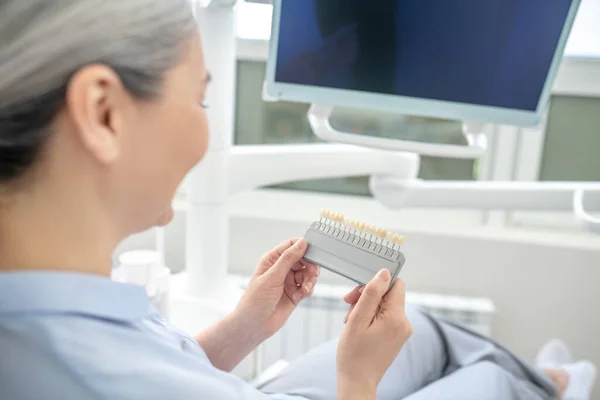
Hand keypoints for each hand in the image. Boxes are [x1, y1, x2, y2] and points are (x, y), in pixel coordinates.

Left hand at [234, 237, 319, 339]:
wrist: (254, 325)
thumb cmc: (255, 300)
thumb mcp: (272, 276)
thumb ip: (288, 259)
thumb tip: (302, 242)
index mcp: (272, 260)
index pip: (291, 245)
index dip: (303, 247)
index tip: (312, 253)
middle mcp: (281, 269)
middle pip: (303, 260)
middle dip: (310, 266)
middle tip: (313, 273)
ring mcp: (288, 282)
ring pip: (307, 274)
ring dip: (309, 280)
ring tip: (305, 289)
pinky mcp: (294, 294)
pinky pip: (307, 287)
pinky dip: (307, 290)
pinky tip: (300, 296)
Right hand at [336, 270, 411, 398]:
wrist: (357, 382)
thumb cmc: (354, 354)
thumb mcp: (358, 319)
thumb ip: (371, 293)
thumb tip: (384, 273)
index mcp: (396, 317)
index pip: (395, 284)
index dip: (375, 283)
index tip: (358, 292)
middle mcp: (404, 323)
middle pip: (388, 294)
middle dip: (367, 296)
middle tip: (349, 305)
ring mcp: (402, 331)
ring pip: (385, 305)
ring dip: (367, 307)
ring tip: (351, 320)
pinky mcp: (397, 336)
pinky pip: (386, 316)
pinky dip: (371, 317)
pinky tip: (358, 326)